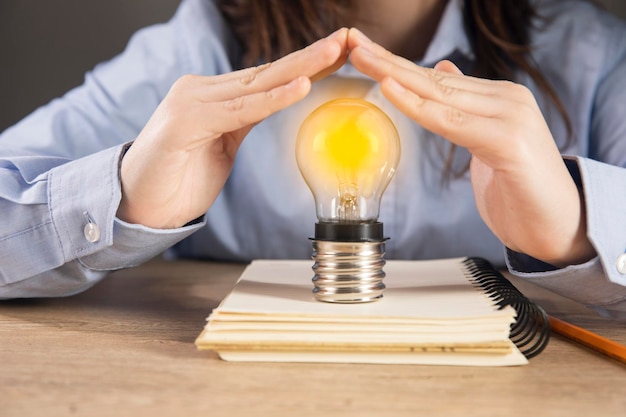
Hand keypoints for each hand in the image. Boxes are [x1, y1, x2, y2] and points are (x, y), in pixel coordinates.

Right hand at [117, 28, 348, 228]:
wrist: (137, 205)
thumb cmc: (178, 178)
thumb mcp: (221, 145)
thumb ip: (242, 121)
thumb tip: (273, 106)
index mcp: (214, 96)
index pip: (267, 77)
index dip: (305, 64)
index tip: (338, 53)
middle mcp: (203, 91)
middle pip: (268, 72)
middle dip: (311, 56)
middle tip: (347, 38)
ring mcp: (193, 103)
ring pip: (258, 84)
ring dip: (301, 68)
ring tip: (335, 51)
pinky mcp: (187, 123)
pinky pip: (240, 111)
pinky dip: (273, 100)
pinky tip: (301, 87)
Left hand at [348, 28, 594, 266]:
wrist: (558, 227)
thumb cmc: (519, 190)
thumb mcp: (487, 142)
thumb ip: (466, 108)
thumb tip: (444, 70)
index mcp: (499, 99)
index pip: (438, 78)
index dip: (398, 66)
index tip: (364, 53)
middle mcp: (506, 100)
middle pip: (434, 78)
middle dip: (388, 62)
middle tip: (352, 45)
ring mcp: (510, 117)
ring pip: (440, 94)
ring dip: (394, 74)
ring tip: (361, 58)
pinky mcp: (509, 142)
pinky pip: (451, 122)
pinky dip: (417, 106)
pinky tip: (390, 88)